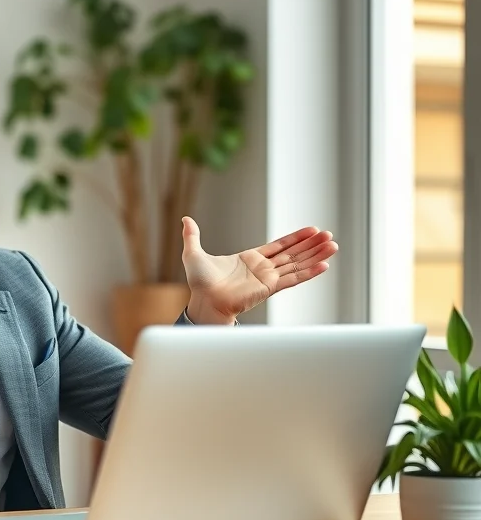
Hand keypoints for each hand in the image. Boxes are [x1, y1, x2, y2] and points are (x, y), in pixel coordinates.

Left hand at [180, 216, 337, 324]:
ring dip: (315, 255)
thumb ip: (193, 236)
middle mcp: (262, 268)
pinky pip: (293, 279)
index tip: (312, 230)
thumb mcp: (194, 253)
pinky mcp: (269, 288)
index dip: (295, 238)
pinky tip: (324, 265)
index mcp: (250, 259)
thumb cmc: (199, 282)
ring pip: (297, 264)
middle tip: (329, 236)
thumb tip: (185, 219)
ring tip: (333, 246)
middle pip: (293, 254)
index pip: (279, 246)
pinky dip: (308, 272)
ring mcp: (268, 278)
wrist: (203, 300)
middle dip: (311, 245)